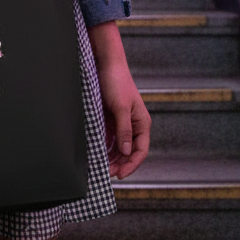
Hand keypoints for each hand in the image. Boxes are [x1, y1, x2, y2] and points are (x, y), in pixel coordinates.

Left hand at [87, 21, 149, 178]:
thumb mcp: (121, 107)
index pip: (140, 150)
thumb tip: (127, 151)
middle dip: (120, 164)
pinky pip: (109, 139)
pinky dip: (105, 148)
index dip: (132, 164)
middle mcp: (133, 126)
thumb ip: (125, 130)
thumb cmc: (117, 82)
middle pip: (129, 152)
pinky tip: (98, 154)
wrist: (105, 64)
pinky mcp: (111, 120)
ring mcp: (121, 124)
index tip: (121, 174)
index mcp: (142, 123)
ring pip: (119, 148)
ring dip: (112, 158)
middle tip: (107, 173)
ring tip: (102, 167)